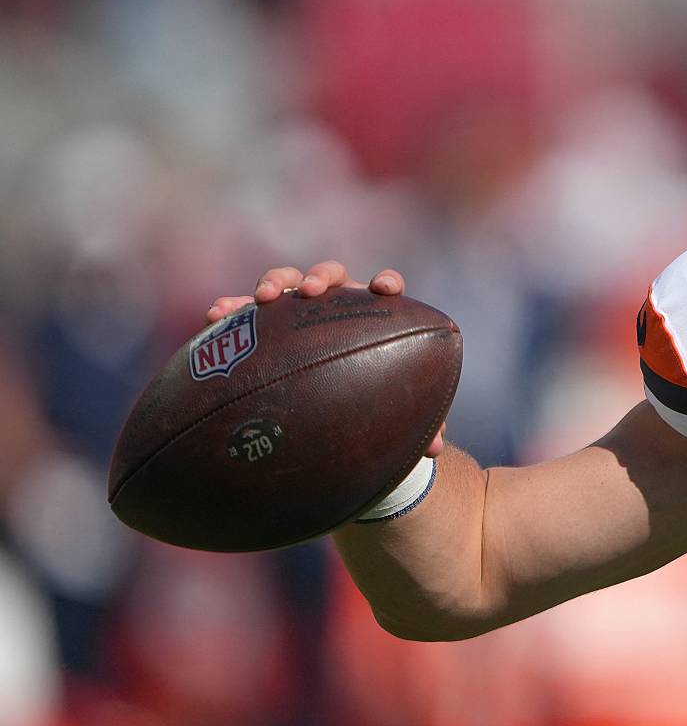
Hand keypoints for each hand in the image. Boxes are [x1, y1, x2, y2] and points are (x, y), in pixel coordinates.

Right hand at [207, 261, 443, 455]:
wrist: (329, 400)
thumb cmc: (369, 398)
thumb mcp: (392, 410)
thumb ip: (416, 423)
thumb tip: (434, 449)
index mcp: (372, 315)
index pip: (384, 288)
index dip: (385, 283)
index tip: (384, 288)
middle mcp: (335, 304)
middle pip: (331, 276)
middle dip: (321, 277)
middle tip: (312, 291)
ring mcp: (297, 309)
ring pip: (286, 282)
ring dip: (274, 282)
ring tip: (262, 297)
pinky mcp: (263, 322)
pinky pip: (245, 311)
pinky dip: (231, 308)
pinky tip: (213, 315)